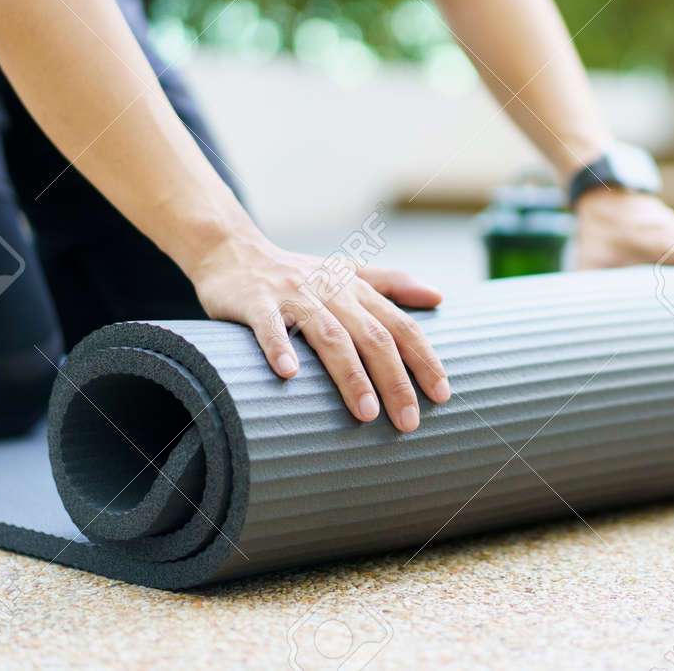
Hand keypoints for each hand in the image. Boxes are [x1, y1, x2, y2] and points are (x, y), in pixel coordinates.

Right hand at [187, 235, 448, 431]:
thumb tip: (439, 296)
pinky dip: (279, 346)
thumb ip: (392, 283)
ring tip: (366, 412)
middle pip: (372, 336)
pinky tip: (289, 373)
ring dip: (350, 374)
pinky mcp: (256, 301)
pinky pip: (269, 325)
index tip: (441, 396)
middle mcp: (331, 290)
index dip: (423, 359)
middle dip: (394, 381)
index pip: (400, 326)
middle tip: (408, 422)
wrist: (232, 251)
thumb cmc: (296, 273)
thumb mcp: (347, 272)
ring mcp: (294, 295)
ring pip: (329, 335)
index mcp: (356, 289)